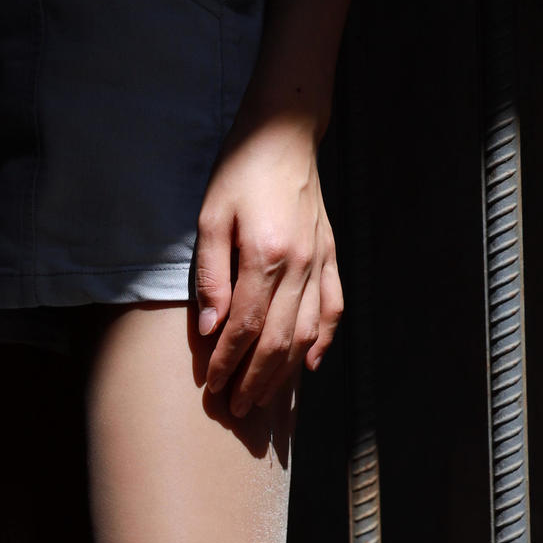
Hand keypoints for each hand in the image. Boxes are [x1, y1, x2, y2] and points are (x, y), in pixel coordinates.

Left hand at [194, 112, 343, 413]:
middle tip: (234, 409)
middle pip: (279, 340)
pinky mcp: (331, 255)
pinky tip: (308, 366)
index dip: (227, 361)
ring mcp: (321, 261)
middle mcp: (300, 264)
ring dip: (284, 372)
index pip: (246, 325)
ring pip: (306, 332)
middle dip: (255, 380)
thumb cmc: (240, 170)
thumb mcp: (210, 216)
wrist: (284, 133)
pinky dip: (322, 341)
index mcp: (267, 254)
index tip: (212, 385)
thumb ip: (210, 275)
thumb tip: (209, 328)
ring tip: (263, 398)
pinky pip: (332, 308)